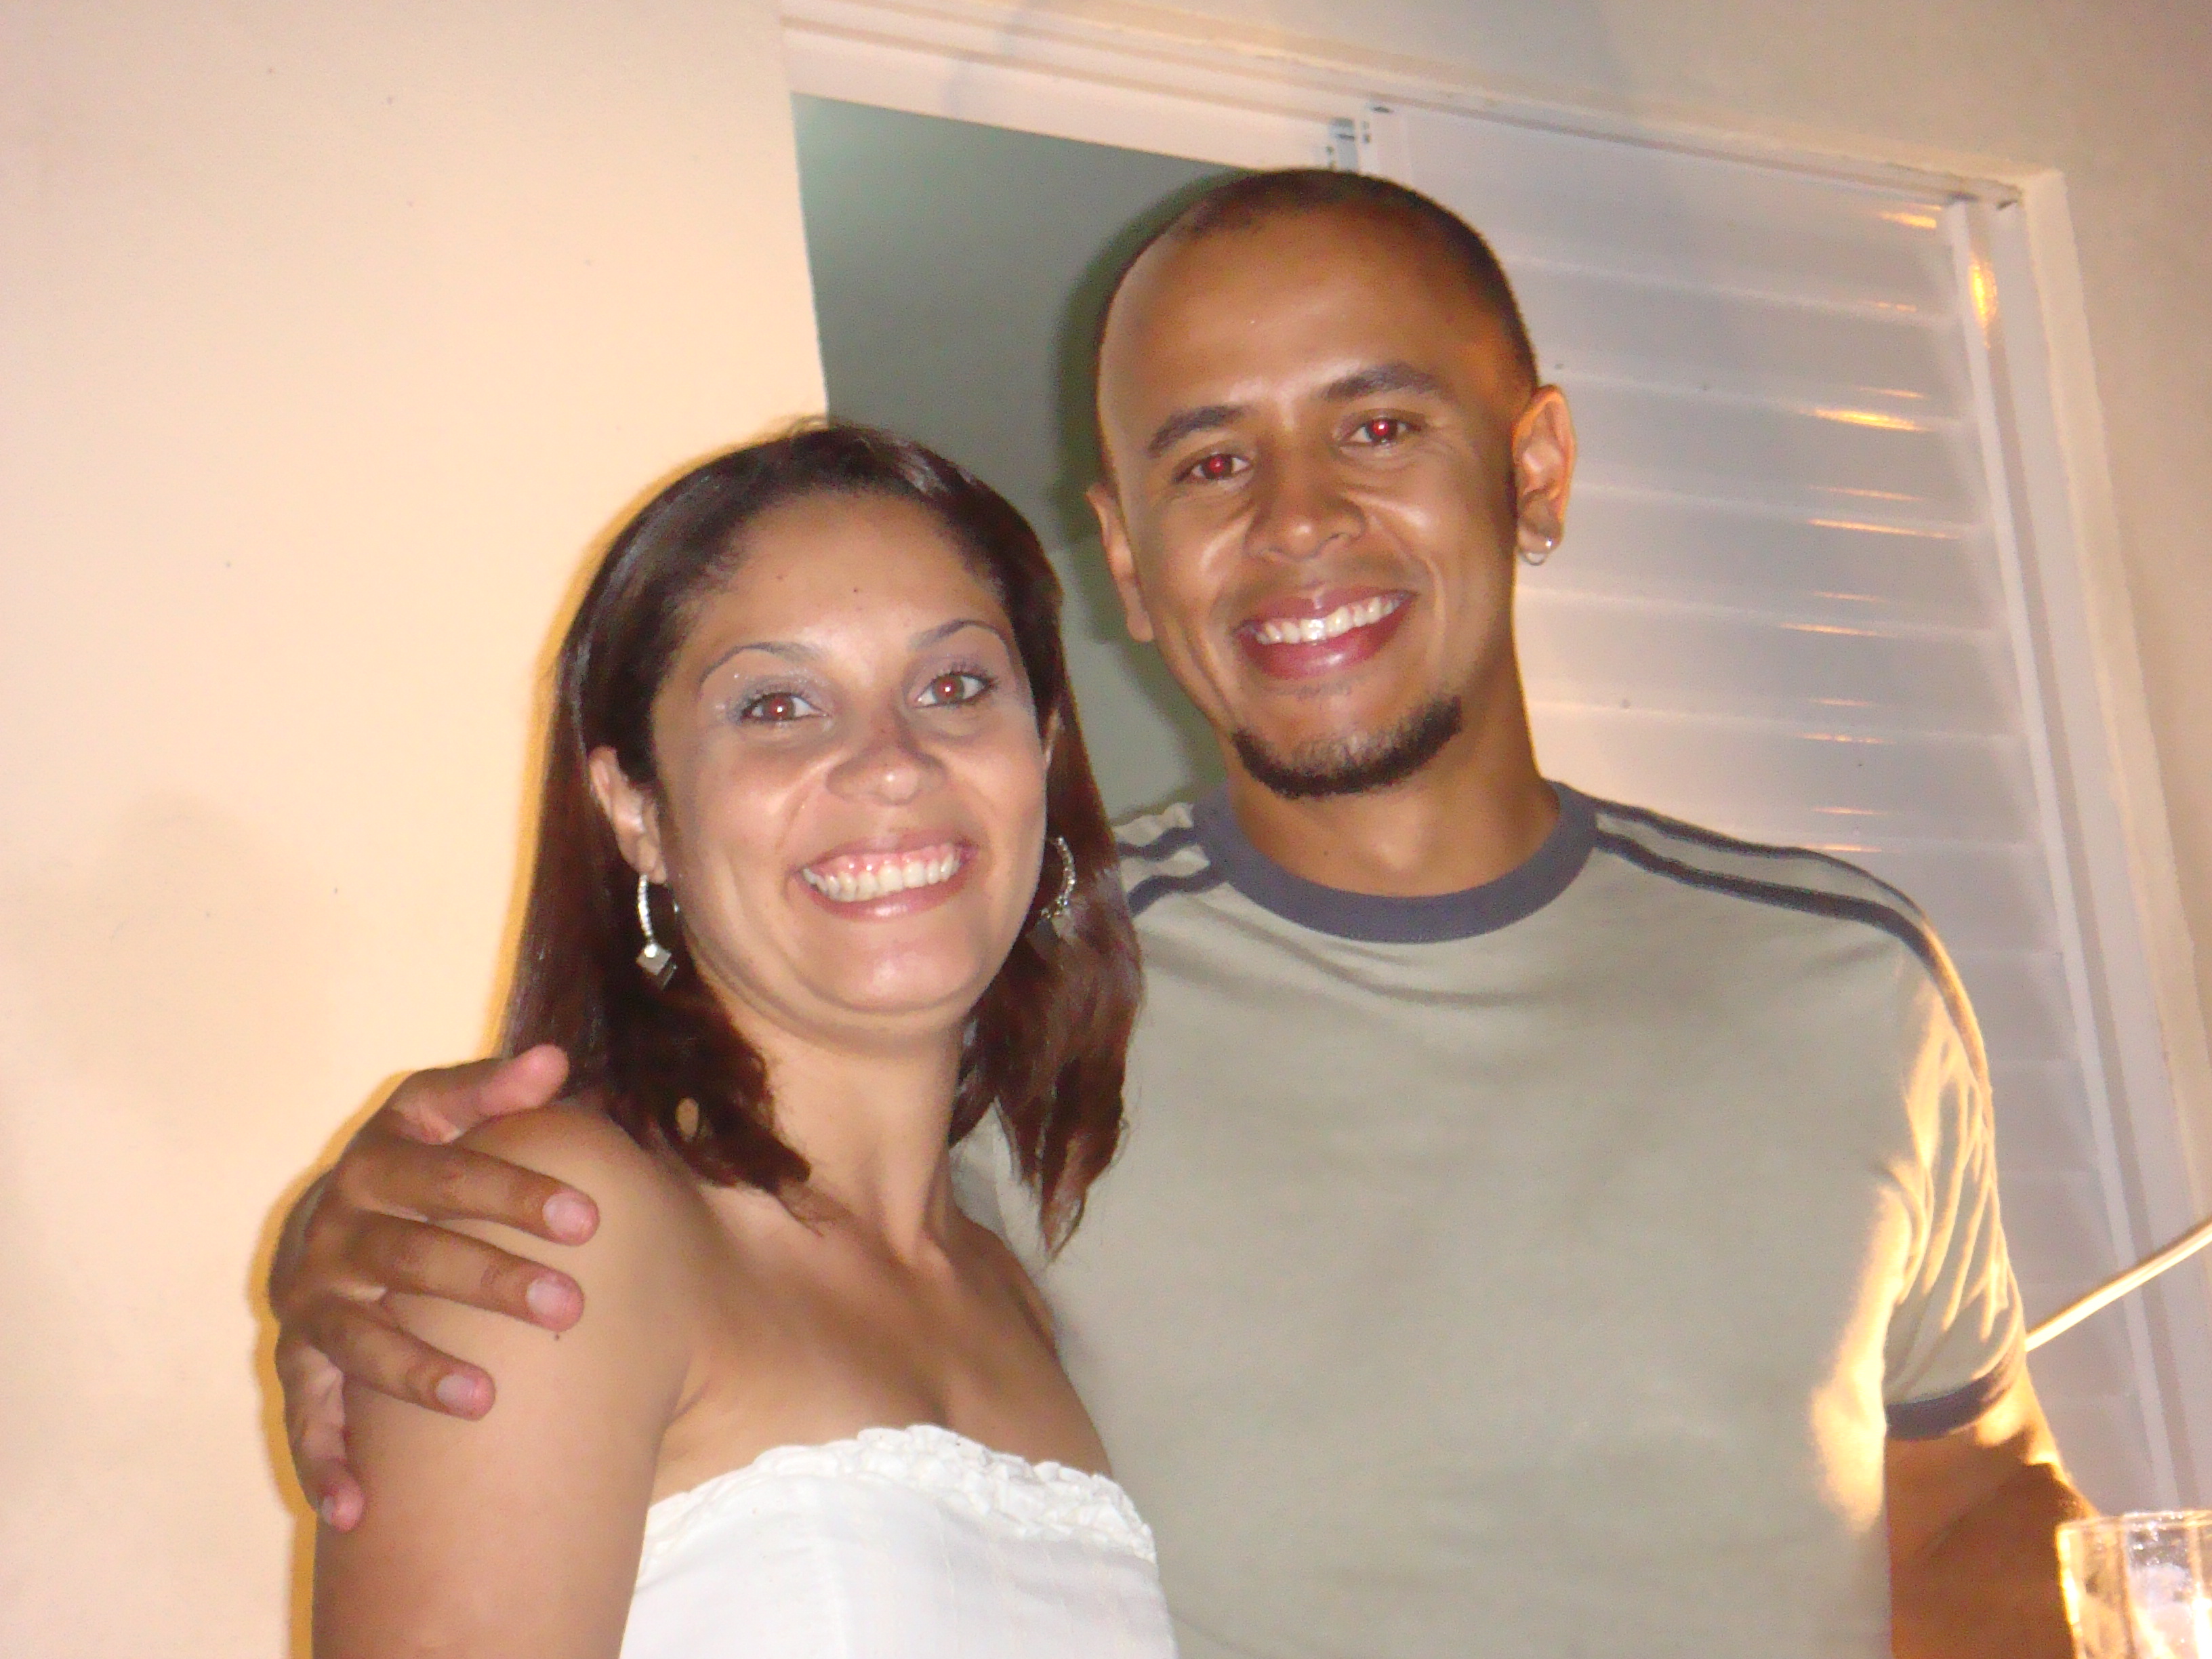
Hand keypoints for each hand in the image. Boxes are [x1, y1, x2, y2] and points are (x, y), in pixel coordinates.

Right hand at [270, 1044, 595, 1529]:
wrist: (331, 1211)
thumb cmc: (414, 1160)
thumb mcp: (441, 1113)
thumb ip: (494, 1088)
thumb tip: (557, 1058)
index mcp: (377, 1162)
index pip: (448, 1172)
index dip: (514, 1190)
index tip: (590, 1216)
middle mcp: (335, 1230)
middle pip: (413, 1257)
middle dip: (491, 1281)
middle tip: (571, 1304)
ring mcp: (312, 1299)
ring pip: (361, 1339)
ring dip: (417, 1372)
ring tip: (488, 1397)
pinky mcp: (299, 1361)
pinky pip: (308, 1418)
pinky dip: (326, 1464)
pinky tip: (358, 1511)